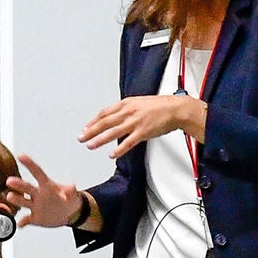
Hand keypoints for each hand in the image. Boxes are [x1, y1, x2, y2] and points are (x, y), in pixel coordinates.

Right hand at [5, 157, 84, 230]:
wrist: (70, 215)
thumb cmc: (71, 201)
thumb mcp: (74, 193)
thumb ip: (71, 190)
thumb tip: (68, 191)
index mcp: (47, 186)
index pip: (37, 172)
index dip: (29, 164)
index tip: (21, 156)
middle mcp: (38, 195)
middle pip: (27, 187)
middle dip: (18, 184)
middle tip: (10, 181)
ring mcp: (36, 206)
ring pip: (23, 202)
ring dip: (16, 199)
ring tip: (10, 197)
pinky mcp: (35, 218)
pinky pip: (26, 220)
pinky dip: (22, 222)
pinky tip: (20, 224)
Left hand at [79, 93, 205, 159]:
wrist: (176, 108)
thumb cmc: (159, 106)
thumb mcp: (138, 103)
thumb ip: (126, 110)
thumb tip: (114, 118)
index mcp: (126, 103)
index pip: (104, 113)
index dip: (93, 121)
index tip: (85, 128)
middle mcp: (129, 112)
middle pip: (105, 122)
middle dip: (90, 131)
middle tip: (81, 138)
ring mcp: (136, 122)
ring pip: (113, 132)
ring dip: (99, 140)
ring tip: (90, 146)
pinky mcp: (143, 132)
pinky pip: (128, 142)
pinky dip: (119, 149)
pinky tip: (112, 154)